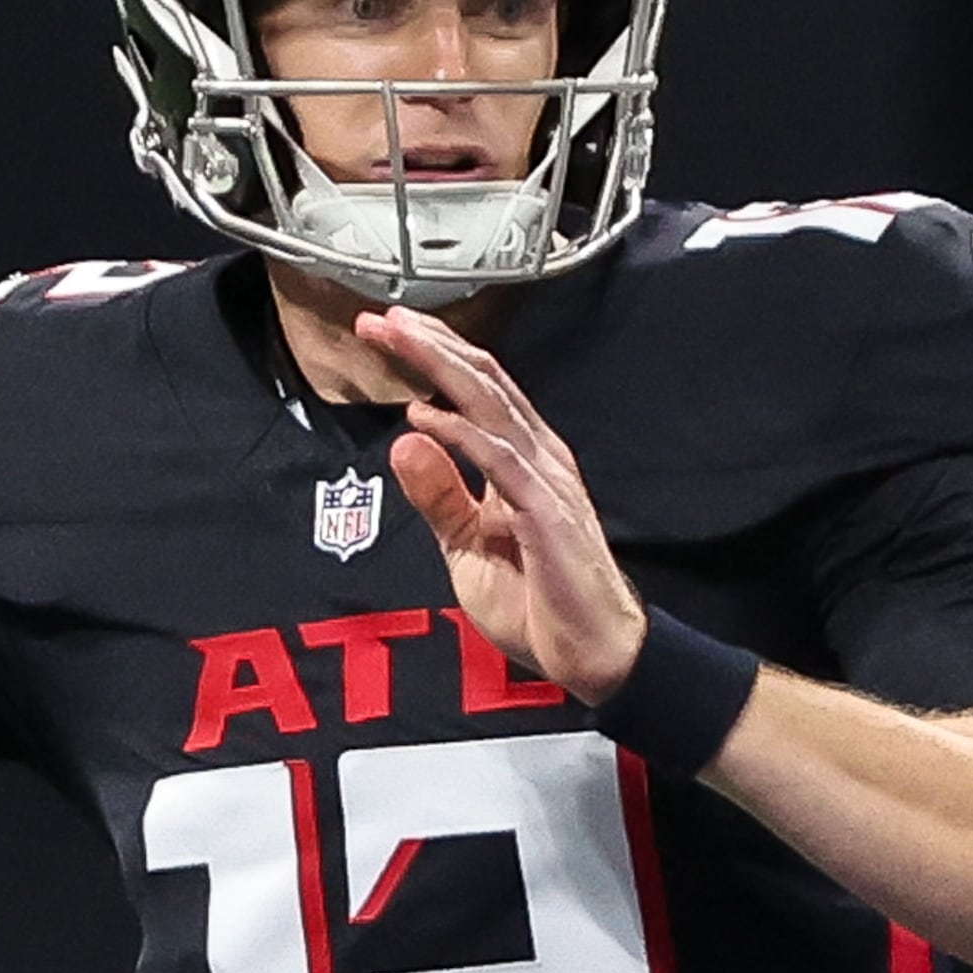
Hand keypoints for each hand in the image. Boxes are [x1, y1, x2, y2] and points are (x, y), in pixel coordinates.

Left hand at [363, 306, 649, 699]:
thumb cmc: (538, 603)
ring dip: (440, 368)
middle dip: (430, 345)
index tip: (387, 332)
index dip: (433, 356)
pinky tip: (423, 417)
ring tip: (398, 339)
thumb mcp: (467, 547)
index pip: (476, 391)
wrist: (592, 655)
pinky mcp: (546, 512)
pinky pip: (499, 461)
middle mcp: (538, 457)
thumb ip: (439, 496)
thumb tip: (403, 443)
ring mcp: (546, 480)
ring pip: (491, 405)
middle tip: (380, 318)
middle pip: (482, 382)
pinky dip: (459, 434)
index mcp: (522, 461)